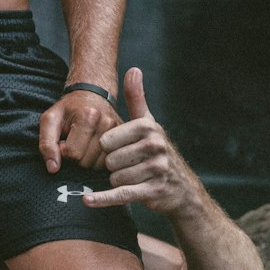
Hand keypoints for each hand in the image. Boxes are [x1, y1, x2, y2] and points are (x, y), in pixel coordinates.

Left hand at [38, 87, 118, 172]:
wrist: (92, 96)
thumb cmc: (69, 109)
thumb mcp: (50, 120)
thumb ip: (46, 144)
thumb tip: (53, 169)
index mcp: (88, 116)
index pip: (73, 153)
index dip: (63, 151)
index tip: (63, 140)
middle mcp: (107, 124)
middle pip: (86, 162)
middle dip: (75, 157)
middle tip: (74, 142)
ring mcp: (120, 133)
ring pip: (97, 166)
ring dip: (87, 161)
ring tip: (84, 144)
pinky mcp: (126, 140)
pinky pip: (109, 164)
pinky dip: (98, 161)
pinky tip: (94, 149)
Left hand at [84, 68, 198, 213]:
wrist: (182, 189)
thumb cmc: (157, 152)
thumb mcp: (148, 123)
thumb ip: (137, 97)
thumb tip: (133, 69)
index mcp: (148, 127)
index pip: (106, 140)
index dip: (108, 148)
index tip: (119, 150)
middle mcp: (155, 146)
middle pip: (109, 159)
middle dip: (114, 166)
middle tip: (128, 166)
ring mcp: (156, 169)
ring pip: (114, 177)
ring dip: (118, 181)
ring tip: (134, 177)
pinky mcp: (152, 191)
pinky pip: (121, 194)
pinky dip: (103, 199)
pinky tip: (88, 201)